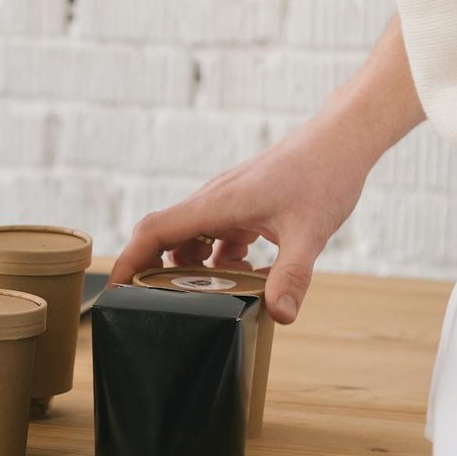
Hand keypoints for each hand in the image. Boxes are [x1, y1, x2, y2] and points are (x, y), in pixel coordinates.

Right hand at [109, 121, 373, 324]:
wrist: (341, 140)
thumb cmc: (323, 176)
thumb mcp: (309, 233)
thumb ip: (291, 276)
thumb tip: (280, 315)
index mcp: (215, 204)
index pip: (154, 231)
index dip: (129, 260)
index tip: (115, 288)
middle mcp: (213, 200)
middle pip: (165, 235)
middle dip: (155, 270)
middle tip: (154, 304)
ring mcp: (228, 200)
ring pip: (192, 236)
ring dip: (192, 266)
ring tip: (205, 297)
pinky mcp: (244, 202)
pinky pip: (216, 233)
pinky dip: (220, 256)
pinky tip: (246, 273)